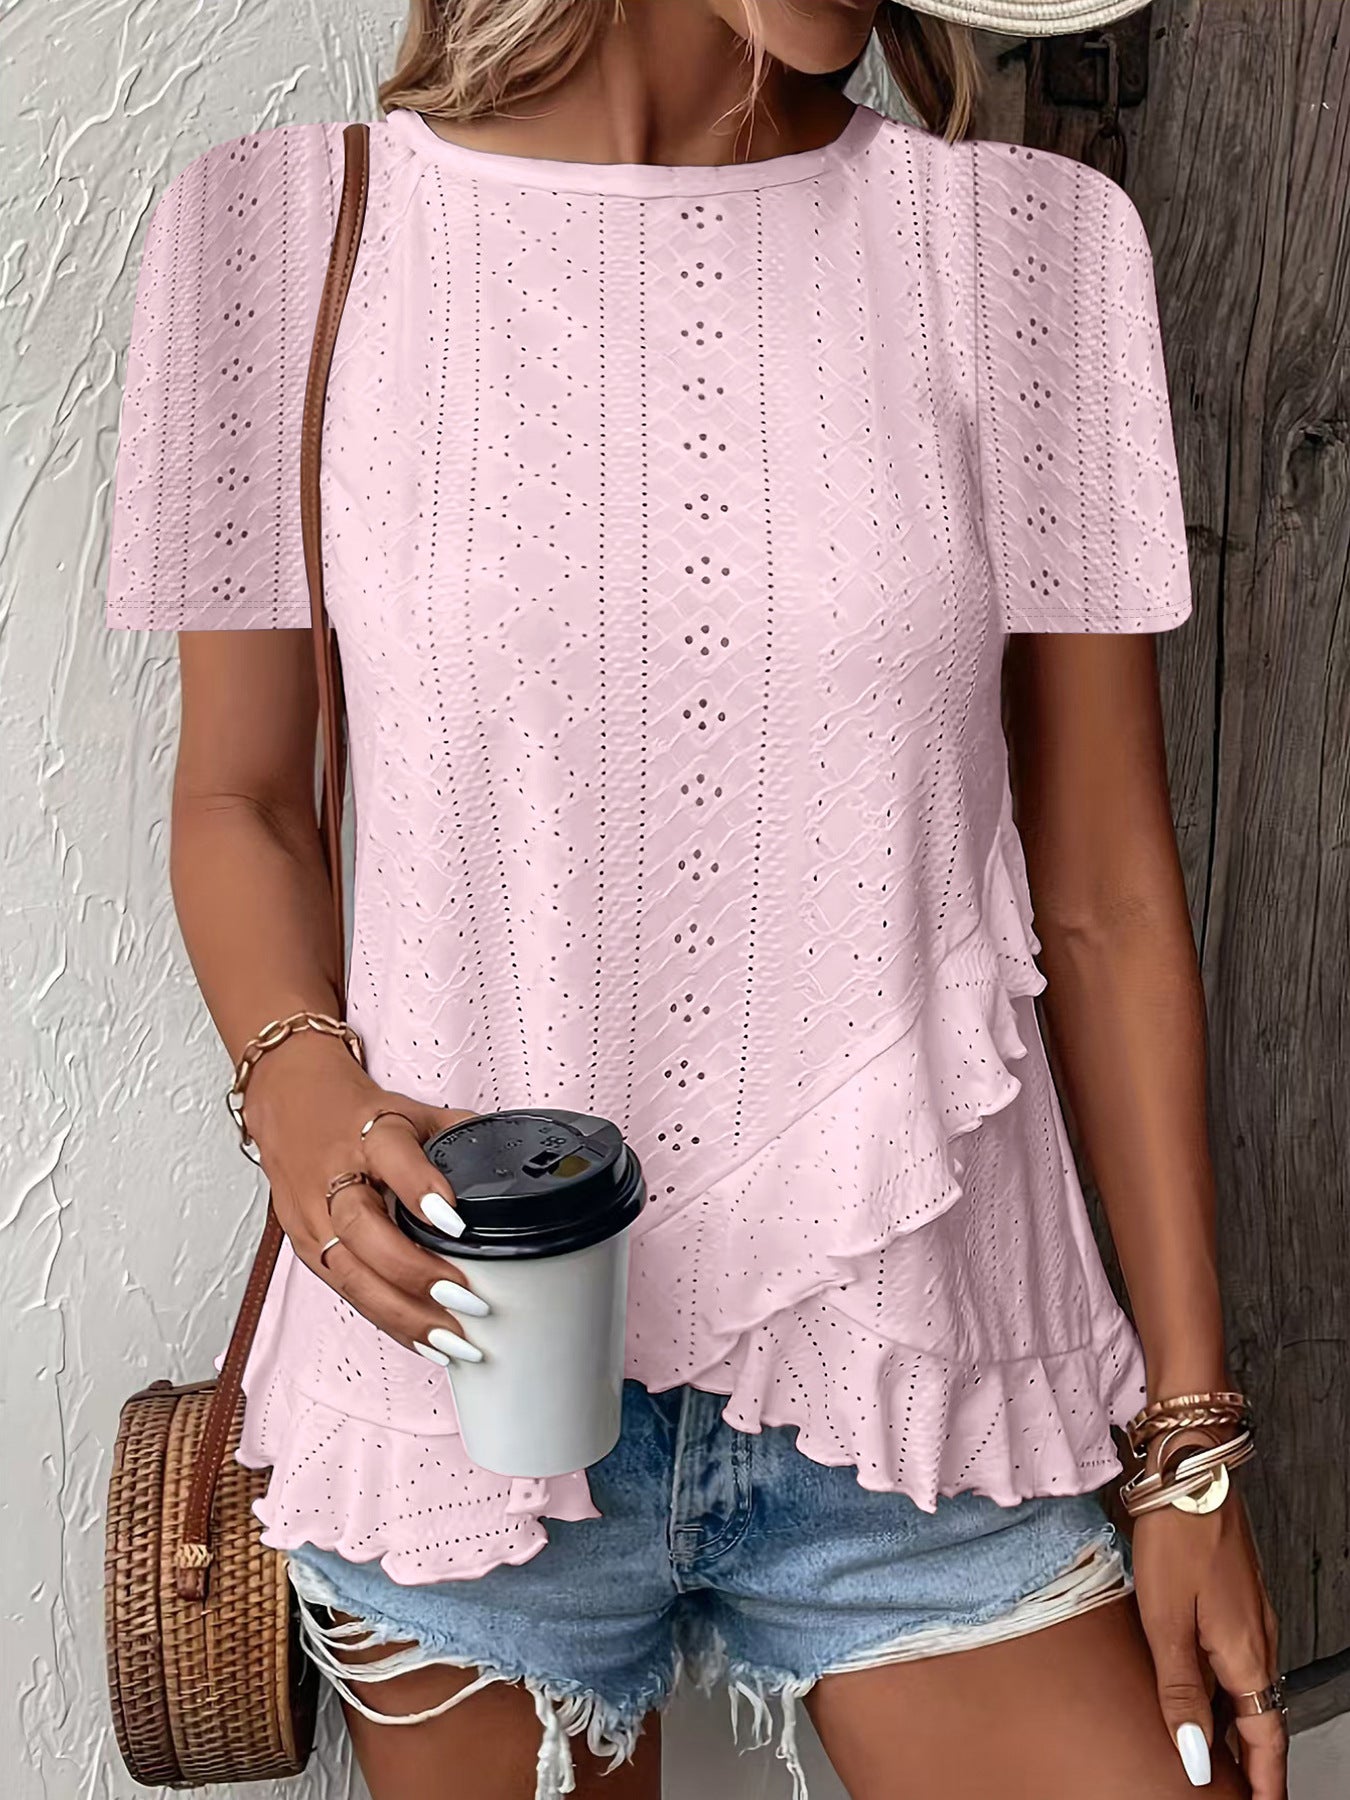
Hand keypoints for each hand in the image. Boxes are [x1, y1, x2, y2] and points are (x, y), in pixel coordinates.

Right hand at [243, 1033, 488, 1365]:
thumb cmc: (358, 1114)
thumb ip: (461, 1136)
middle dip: (416, 1271)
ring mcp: (314, 1216)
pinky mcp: (307, 1247)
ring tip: (454, 1341)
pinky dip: (389, 1321)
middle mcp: (335, 1177)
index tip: (457, 1224)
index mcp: (369, 1132)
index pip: (392, 1156)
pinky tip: (426, 1344)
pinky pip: (348, 1292)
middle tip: (468, 1299)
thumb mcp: (412, 1111)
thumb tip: (519, 1163)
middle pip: (364, 1229)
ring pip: (352, 1274)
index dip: (421, 1189)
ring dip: (404, 1314)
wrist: (290, 1106)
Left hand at [1133, 1483, 1286, 1796]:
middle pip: (1260, 1719)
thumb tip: (1196, 1757)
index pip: (1266, 1742)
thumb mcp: (1165, 1621)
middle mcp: (1258, 1641)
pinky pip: (1237, 1659)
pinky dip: (1225, 1688)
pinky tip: (1197, 1690)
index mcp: (1246, 1656)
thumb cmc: (1176, 1537)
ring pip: (1247, 1689)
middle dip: (1251, 1763)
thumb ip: (1180, 1692)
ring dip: (1236, 1726)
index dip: (1264, 1784)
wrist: (1191, 1470)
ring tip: (1212, 1756)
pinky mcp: (1235, 1597)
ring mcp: (1250, 1617)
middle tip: (1231, 1793)